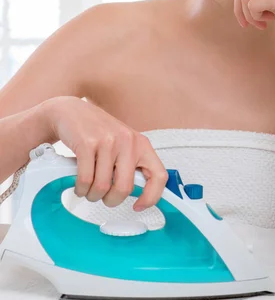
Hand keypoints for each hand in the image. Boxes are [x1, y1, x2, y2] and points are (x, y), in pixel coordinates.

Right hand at [44, 96, 167, 210]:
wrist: (71, 112)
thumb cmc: (97, 131)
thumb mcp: (122, 144)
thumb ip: (132, 164)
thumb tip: (141, 194)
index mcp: (141, 143)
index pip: (159, 175)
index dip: (152, 197)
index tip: (139, 206)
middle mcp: (127, 141)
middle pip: (125, 188)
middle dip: (111, 200)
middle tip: (104, 197)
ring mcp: (108, 141)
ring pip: (102, 187)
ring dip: (92, 195)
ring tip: (89, 188)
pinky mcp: (87, 143)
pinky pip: (85, 180)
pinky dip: (80, 189)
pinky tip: (79, 184)